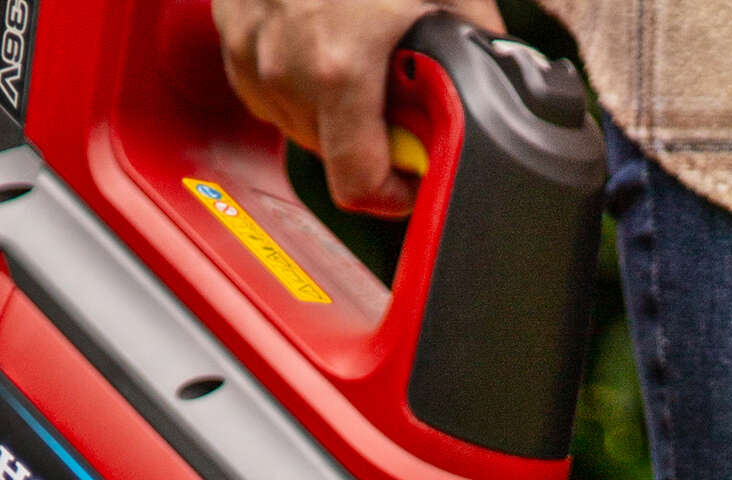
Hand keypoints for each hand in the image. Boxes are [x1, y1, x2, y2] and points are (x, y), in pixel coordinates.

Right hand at [212, 0, 503, 215]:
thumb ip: (477, 44)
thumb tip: (501, 79)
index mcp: (339, 69)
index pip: (357, 184)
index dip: (394, 194)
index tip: (414, 178)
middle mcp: (284, 70)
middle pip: (330, 155)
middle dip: (371, 142)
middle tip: (401, 104)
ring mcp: (250, 52)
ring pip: (295, 124)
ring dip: (332, 114)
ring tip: (362, 64)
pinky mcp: (230, 33)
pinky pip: (263, 88)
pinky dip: (295, 82)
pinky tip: (322, 45)